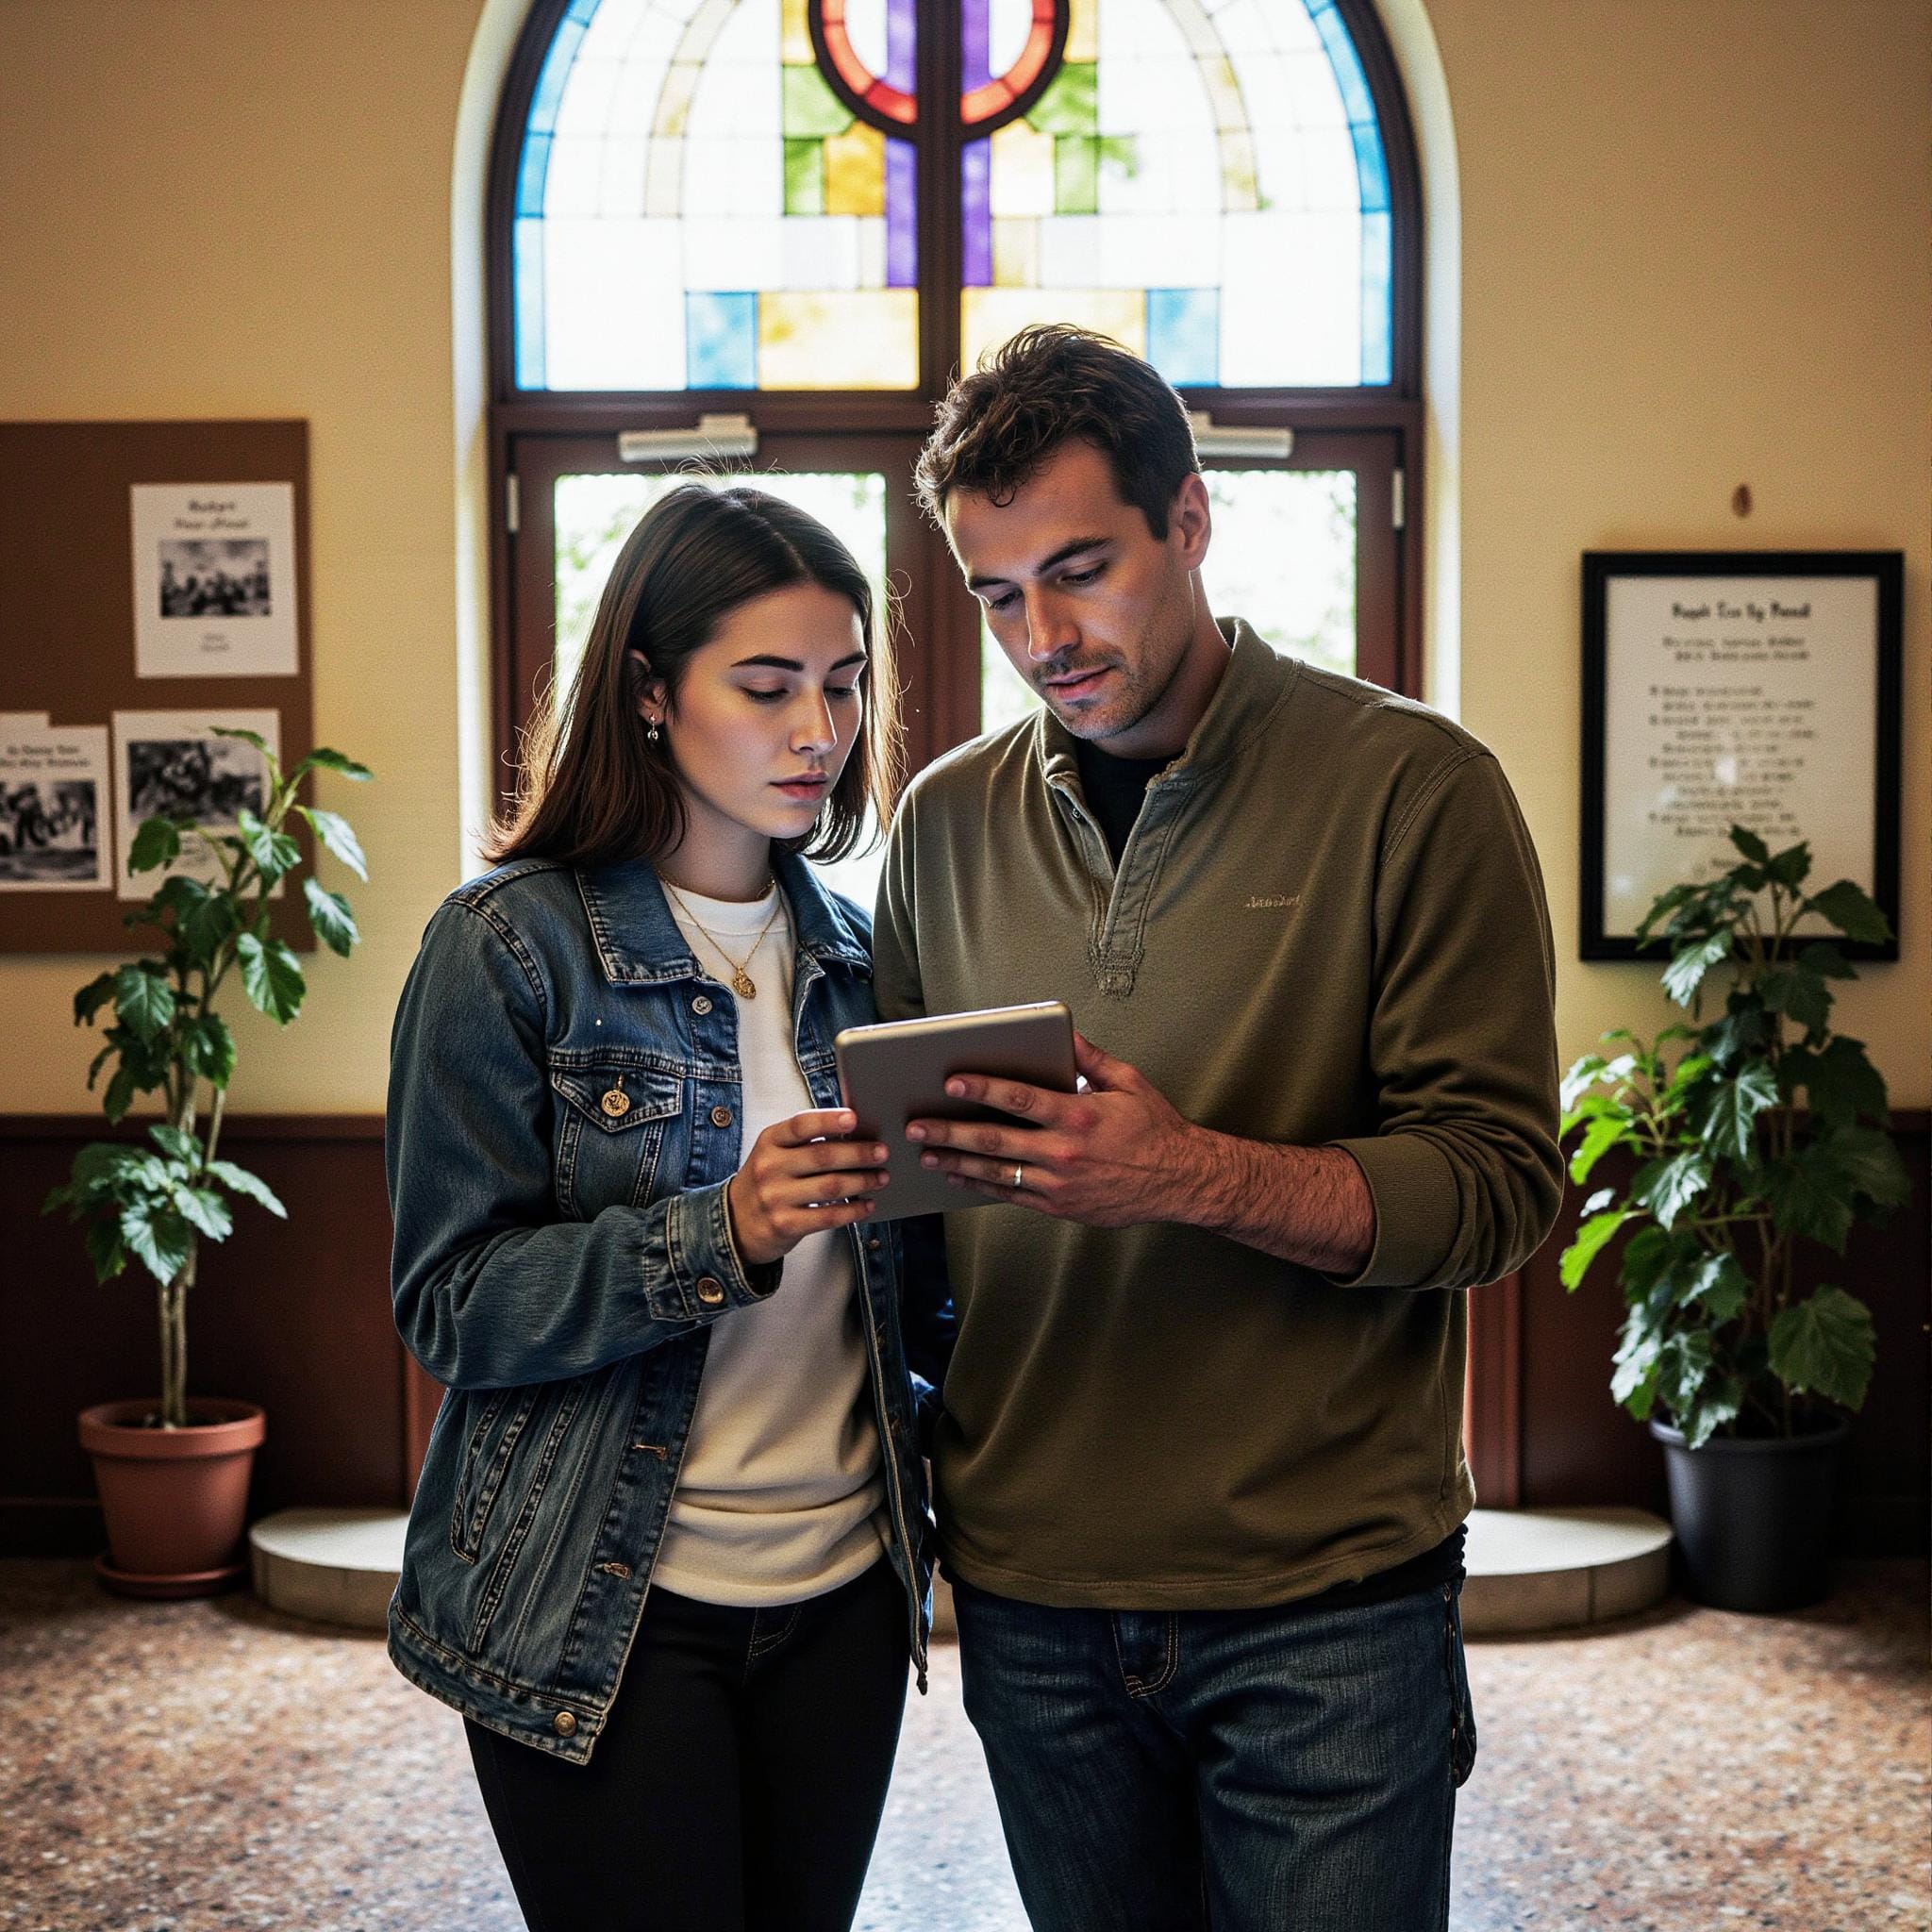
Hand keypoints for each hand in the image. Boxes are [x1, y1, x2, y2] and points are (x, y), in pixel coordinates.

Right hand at [727, 1109, 889, 1266]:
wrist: (736, 1221)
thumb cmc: (768, 1180)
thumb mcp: (774, 1153)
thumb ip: (805, 1142)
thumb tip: (855, 1133)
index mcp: (769, 1141)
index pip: (801, 1125)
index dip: (829, 1120)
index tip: (854, 1118)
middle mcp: (769, 1167)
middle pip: (823, 1156)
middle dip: (859, 1153)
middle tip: (882, 1152)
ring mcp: (775, 1198)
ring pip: (830, 1186)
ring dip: (862, 1181)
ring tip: (881, 1177)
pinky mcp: (784, 1224)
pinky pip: (828, 1216)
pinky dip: (853, 1210)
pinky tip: (867, 1204)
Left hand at [907, 1032, 1199, 1226]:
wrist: (1180, 1181)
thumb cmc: (1155, 1128)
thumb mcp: (1128, 1083)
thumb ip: (1090, 1058)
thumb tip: (1063, 1031)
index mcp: (1078, 1116)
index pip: (1019, 1098)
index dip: (982, 1088)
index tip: (951, 1081)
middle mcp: (1064, 1152)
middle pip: (994, 1140)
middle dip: (950, 1131)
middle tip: (916, 1124)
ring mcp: (1059, 1184)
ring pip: (995, 1171)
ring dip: (956, 1160)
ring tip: (926, 1151)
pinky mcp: (1060, 1206)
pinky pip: (1011, 1195)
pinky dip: (981, 1185)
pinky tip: (959, 1175)